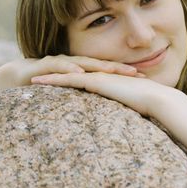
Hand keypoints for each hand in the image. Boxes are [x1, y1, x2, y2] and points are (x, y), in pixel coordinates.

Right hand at [0, 55, 143, 86]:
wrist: (13, 77)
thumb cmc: (44, 87)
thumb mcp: (67, 93)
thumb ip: (83, 95)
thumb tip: (104, 108)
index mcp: (81, 69)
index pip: (106, 71)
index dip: (123, 74)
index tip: (144, 78)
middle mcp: (73, 63)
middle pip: (100, 64)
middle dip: (119, 68)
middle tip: (138, 72)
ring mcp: (60, 62)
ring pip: (82, 62)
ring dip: (99, 66)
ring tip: (114, 69)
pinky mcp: (44, 65)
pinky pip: (58, 65)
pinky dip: (69, 68)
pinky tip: (79, 72)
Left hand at [30, 72, 174, 116]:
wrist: (154, 97)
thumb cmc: (148, 104)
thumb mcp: (131, 105)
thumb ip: (123, 106)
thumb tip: (122, 114)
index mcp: (107, 81)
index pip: (83, 78)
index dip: (68, 79)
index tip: (55, 82)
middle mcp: (99, 75)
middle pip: (72, 73)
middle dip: (55, 75)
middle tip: (38, 77)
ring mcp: (96, 76)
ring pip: (67, 73)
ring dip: (48, 76)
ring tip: (32, 79)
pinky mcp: (94, 81)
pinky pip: (69, 78)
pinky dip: (53, 79)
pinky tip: (40, 82)